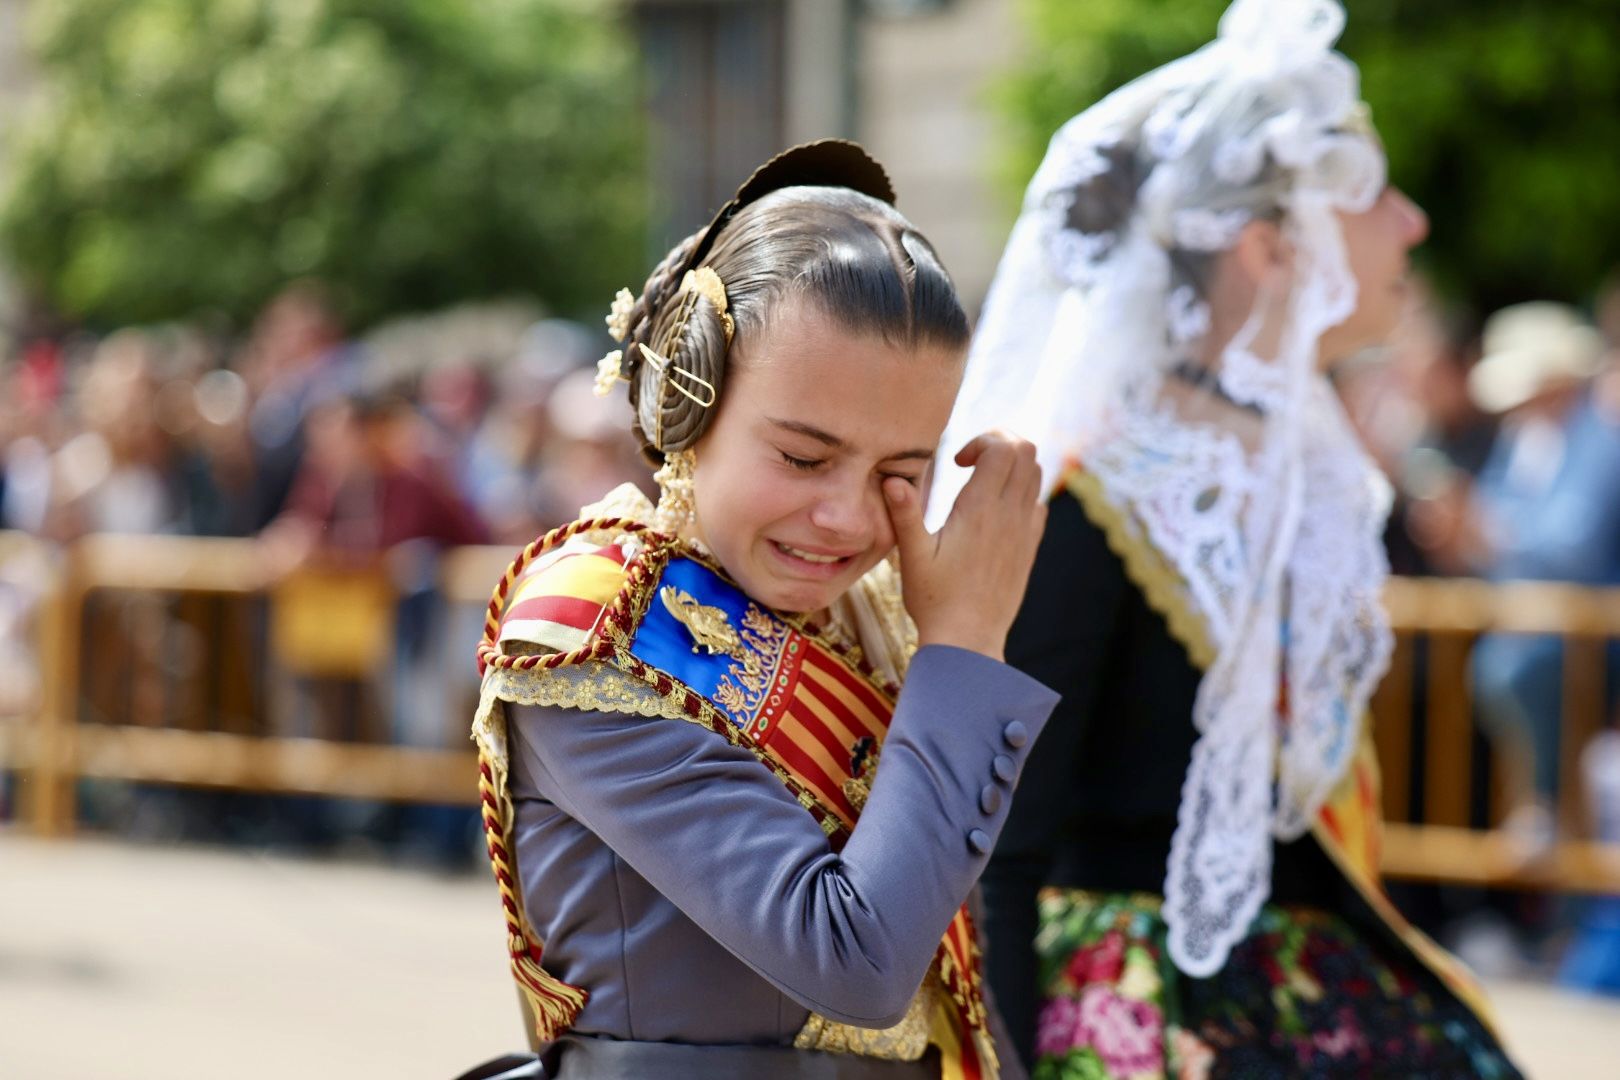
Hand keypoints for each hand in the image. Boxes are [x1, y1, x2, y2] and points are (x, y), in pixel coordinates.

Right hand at [883, 432, 1046, 660]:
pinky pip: (1038, 502)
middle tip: (971, 459)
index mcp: (980, 510)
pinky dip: (1022, 491)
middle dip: (1000, 442)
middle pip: (1026, 451)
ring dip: (1012, 465)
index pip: (1003, 448)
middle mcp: (1010, 515)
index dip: (981, 440)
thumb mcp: (912, 557)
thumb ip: (904, 514)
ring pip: (1036, 474)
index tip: (956, 461)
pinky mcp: (1029, 547)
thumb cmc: (934, 600)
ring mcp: (1024, 531)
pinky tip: (993, 510)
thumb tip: (892, 479)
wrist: (969, 641)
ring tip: (980, 480)